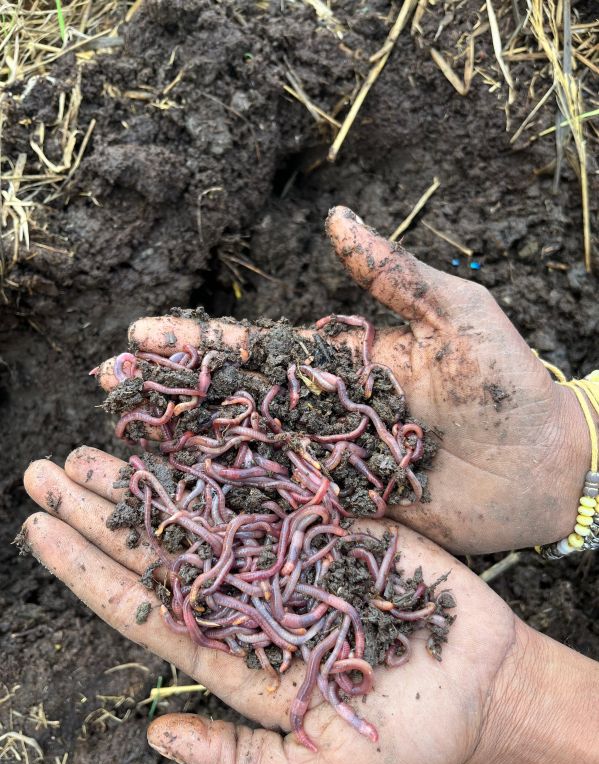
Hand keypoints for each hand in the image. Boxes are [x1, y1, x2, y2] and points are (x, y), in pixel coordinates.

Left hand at [23, 446, 515, 763]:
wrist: (484, 688)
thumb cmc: (407, 743)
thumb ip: (237, 762)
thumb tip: (156, 737)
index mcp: (235, 656)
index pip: (145, 609)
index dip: (89, 572)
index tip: (40, 532)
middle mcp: (250, 597)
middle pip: (161, 551)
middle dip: (102, 512)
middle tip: (45, 472)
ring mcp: (289, 556)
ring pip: (206, 512)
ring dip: (151, 479)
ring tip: (97, 445)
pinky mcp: (333, 525)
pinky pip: (275, 486)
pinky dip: (231, 459)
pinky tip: (189, 434)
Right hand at [95, 207, 588, 552]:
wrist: (546, 466)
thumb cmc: (510, 385)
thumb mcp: (458, 317)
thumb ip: (396, 276)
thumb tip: (336, 220)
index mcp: (345, 360)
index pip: (259, 349)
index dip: (202, 345)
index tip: (145, 336)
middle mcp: (327, 410)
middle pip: (238, 399)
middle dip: (176, 390)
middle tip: (110, 384)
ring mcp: (333, 461)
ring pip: (250, 449)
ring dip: (191, 442)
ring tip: (130, 436)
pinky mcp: (347, 506)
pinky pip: (287, 500)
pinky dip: (240, 498)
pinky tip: (191, 496)